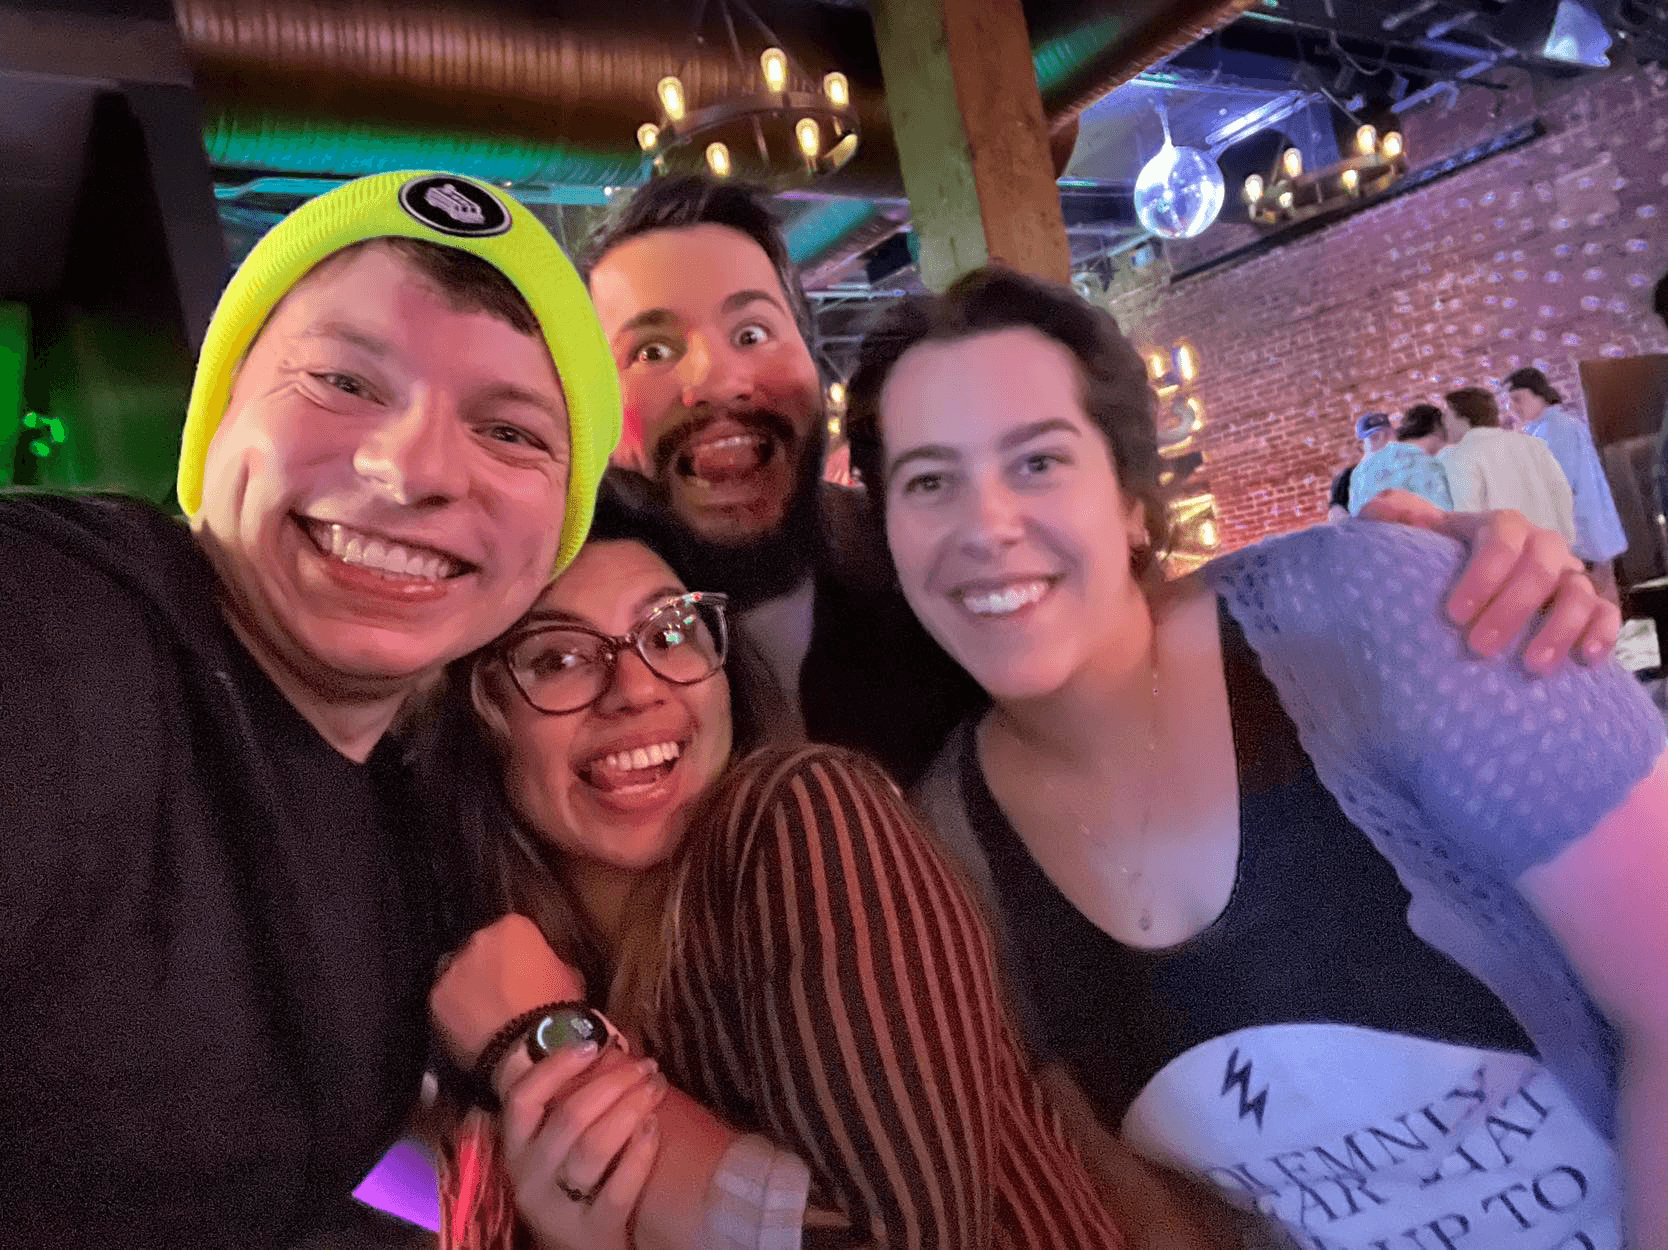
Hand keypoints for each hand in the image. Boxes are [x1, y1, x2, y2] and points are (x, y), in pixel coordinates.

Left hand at [430, 914, 585, 1067]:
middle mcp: (477, 940)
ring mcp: (453, 968)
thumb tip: (541, 968)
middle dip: (491, 964)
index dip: (521, 951)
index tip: (527, 970)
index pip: (514, 930)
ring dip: (469, 984)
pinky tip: (469, 1025)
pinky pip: (446, 998)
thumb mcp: (569, 974)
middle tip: (504, 990)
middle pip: (482, 947)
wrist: (528, 1049)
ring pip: (459, 971)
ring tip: (485, 1009)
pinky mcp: (435, 998)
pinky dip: (455, 1008)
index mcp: (513, 927)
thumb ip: (549, 961)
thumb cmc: (555, 1008)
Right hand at [503, 1046, 667, 1249]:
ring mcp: (557, 1210)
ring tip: (656, 1088)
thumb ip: (571, 1101)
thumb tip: (605, 1045)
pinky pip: (618, 1189)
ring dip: (630, 1108)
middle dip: (614, 1082)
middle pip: (569, 1117)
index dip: (557, 1066)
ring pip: (593, 1148)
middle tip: (646, 1066)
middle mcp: (529, 1179)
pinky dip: (639, 1154)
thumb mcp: (560, 1145)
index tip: (594, 1044)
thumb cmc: (578, 1182)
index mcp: (517, 1149)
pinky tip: (655, 1128)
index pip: (522, 1098)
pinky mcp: (591, 1235)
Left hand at [1359, 491, 1617, 673]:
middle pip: (1541, 568)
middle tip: (1479, 648)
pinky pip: (1607, 614)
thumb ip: (1396, 520)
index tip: (1454, 615)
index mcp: (1500, 527)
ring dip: (1559, 628)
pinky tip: (1585, 660)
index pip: (1501, 538)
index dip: (1482, 574)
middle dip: (1512, 608)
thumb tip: (1382, 507)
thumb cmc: (1437, 565)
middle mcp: (1541, 546)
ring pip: (1578, 593)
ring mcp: (1568, 576)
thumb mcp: (1412, 541)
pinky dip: (1601, 634)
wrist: (1469, 595)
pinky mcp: (1590, 607)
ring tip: (1532, 666)